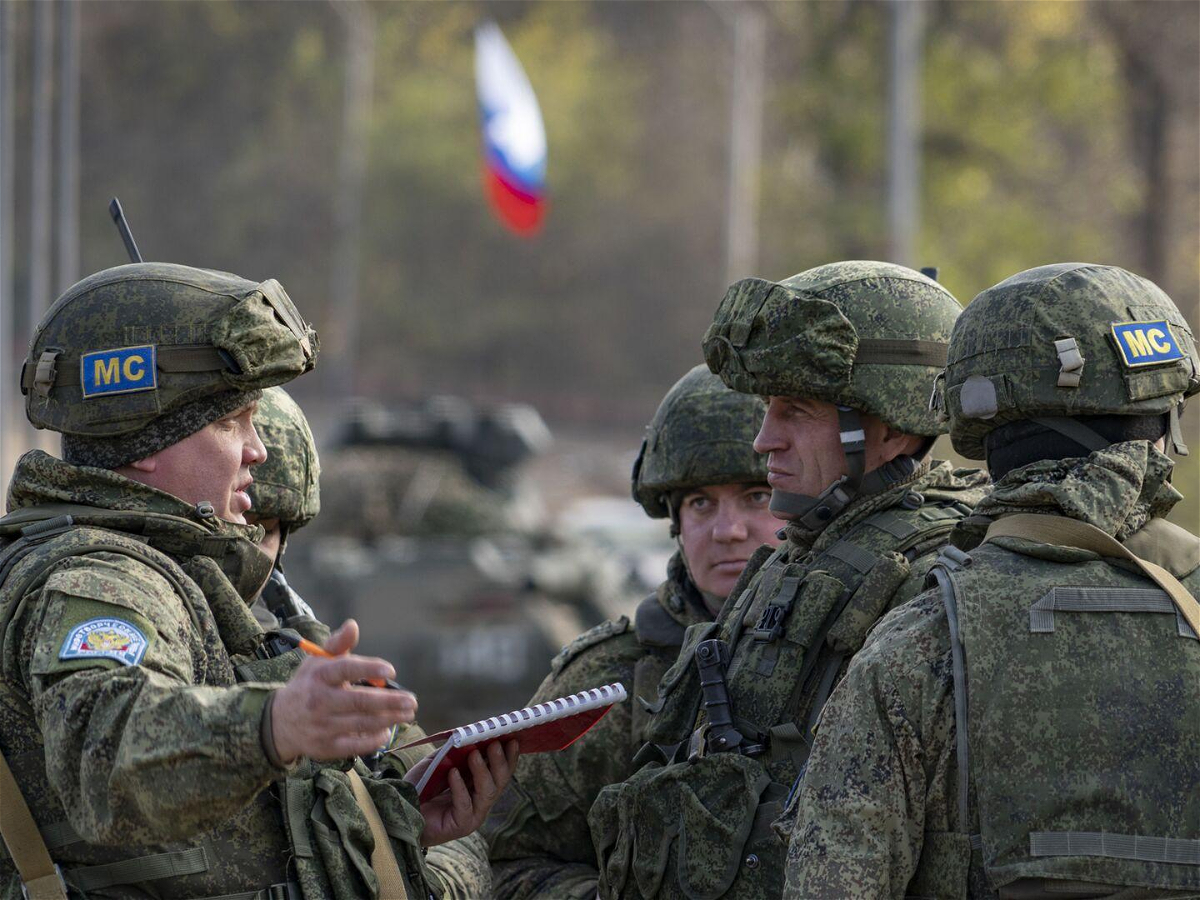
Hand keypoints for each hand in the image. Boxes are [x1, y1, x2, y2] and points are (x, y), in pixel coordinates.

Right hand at [270, 620, 417, 763]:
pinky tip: (387, 732)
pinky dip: (373, 740)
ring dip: (389, 719)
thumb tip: (353, 625)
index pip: (345, 669)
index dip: (369, 668)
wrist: (279, 722)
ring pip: (361, 723)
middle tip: (412, 700)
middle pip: (359, 701)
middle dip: (390, 701)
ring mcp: (322, 726)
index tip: (391, 670)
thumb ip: (338, 644)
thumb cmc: (308, 685)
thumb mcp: (317, 662)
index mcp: (319, 676)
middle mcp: (319, 701)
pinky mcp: (325, 747)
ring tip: (407, 714)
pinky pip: (354, 746)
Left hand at [406, 739, 519, 846]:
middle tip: (495, 744)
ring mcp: (473, 815)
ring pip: (488, 793)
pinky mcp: (461, 826)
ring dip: (482, 771)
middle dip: (499, 762)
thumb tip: (470, 734)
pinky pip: (465, 805)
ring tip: (474, 754)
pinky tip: (453, 773)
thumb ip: (454, 752)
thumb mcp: (439, 763)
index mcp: (479, 785)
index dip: (509, 756)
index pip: (501, 771)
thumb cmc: (421, 787)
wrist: (400, 809)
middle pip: (500, 782)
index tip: (512, 738)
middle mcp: (481, 801)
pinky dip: (460, 787)